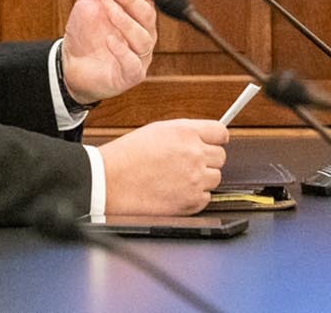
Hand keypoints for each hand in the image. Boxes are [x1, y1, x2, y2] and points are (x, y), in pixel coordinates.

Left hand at [62, 0, 156, 104]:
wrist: (71, 64)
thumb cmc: (86, 31)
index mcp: (136, 14)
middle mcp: (142, 33)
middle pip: (147, 14)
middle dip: (131, 1)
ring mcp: (138, 54)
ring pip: (143, 38)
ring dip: (126, 23)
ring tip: (108, 11)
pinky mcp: (130, 74)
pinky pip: (134, 63)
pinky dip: (123, 51)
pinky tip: (110, 40)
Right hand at [100, 119, 229, 214]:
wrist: (109, 182)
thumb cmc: (127, 156)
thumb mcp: (158, 130)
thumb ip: (186, 132)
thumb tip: (205, 136)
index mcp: (186, 132)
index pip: (221, 132)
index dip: (216, 138)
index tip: (213, 142)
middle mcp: (194, 154)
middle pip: (221, 156)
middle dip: (206, 159)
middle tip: (186, 163)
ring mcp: (195, 179)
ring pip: (215, 177)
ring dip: (201, 178)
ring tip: (177, 178)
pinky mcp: (191, 201)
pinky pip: (206, 197)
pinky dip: (194, 196)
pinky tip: (175, 191)